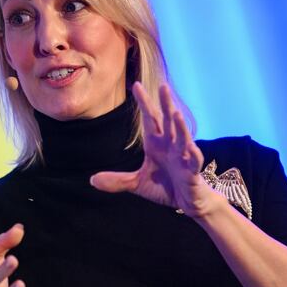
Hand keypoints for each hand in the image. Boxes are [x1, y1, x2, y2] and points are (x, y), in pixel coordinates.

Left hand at [90, 82, 225, 219]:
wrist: (188, 202)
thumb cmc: (165, 187)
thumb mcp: (137, 184)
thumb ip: (117, 181)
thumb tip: (92, 180)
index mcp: (156, 144)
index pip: (150, 119)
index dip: (144, 103)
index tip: (136, 85)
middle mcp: (170, 146)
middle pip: (168, 121)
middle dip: (165, 104)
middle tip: (162, 86)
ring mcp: (183, 157)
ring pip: (182, 138)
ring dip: (179, 126)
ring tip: (175, 113)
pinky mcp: (192, 171)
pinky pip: (194, 161)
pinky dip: (193, 154)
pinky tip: (190, 147)